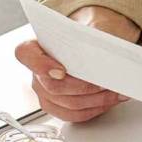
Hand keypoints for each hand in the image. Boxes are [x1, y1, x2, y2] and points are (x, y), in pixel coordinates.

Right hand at [14, 5, 141, 122]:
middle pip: (54, 87)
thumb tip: (105, 48)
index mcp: (36, 46)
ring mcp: (44, 92)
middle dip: (84, 87)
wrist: (87, 44)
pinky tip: (109, 101)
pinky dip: (95, 109)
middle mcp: (36, 72)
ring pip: (67, 105)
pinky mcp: (56, 106)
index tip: (61, 70)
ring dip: (96, 101)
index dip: (41, 65)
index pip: (25, 54)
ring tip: (116, 93)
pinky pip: (73, 115)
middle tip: (105, 83)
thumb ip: (92, 33)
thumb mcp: (89, 26)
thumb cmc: (84, 36)